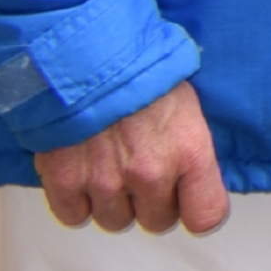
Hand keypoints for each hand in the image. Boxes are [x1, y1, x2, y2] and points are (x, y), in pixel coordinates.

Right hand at [34, 80, 227, 236]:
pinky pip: (74, 216)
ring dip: (113, 201)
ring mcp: (105, 181)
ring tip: (110, 166)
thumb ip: (189, 150)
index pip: (206, 216)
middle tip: (141, 170)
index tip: (188, 201)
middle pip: (157, 222)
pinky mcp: (65, 181)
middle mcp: (150, 173)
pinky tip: (82, 173)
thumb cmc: (140, 68)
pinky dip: (76, 201)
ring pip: (115, 221)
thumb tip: (192, 180)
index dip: (195, 209)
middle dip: (151, 202)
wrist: (87, 49)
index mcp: (189, 152)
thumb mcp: (186, 104)